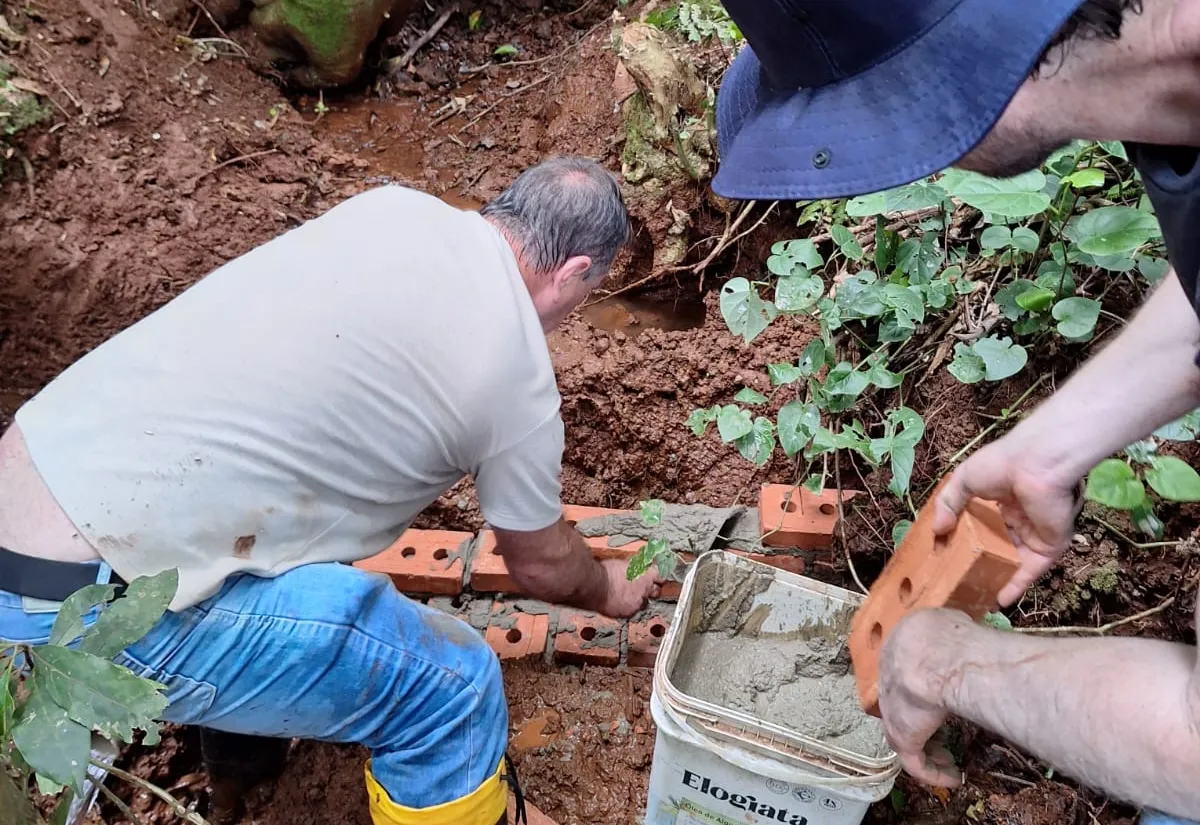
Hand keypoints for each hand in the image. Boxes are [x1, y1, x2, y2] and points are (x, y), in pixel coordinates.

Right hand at [597, 559, 659, 617]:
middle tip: (644, 588)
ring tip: (628, 596)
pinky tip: (619, 603)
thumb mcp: (623, 563)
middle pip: (656, 592)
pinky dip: (627, 608)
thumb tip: (634, 566)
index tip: (657, 576)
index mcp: (646, 574)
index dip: (659, 576)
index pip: (661, 576)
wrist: (596, 586)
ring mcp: (638, 603)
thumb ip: (633, 567)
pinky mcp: (629, 613)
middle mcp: (645, 590)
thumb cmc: (606, 572)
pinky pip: (632, 611)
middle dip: (651, 590)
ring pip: (644, 603)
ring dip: (639, 600)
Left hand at [877, 610, 963, 787]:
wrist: (937, 655)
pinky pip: (916, 761)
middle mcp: (887, 680)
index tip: (941, 695)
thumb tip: (962, 633)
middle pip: (903, 705)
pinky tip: (953, 778)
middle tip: (943, 732)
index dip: (923, 687)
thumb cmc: (947, 634)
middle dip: (923, 720)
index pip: (905, 672)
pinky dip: (934, 772)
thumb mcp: (947, 622)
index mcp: (896, 650)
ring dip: (930, 751)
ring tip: (951, 763)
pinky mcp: (902, 736)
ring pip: (907, 736)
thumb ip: (948, 632)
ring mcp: (892, 710)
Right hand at [932, 435, 1081, 605]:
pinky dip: (1016, 586)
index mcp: (1001, 500)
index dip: (968, 539)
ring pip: (1013, 562)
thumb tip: (936, 531)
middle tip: (961, 579)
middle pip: (998, 546)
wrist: (1036, 465)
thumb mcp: (963, 479)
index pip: (984, 525)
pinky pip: (1030, 571)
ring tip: (976, 596)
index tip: (948, 554)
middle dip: (982, 562)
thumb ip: (948, 503)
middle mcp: (1019, 519)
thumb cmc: (1000, 464)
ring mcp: (1034, 534)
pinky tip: (999, 601)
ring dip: (997, 577)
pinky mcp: (1048, 547)